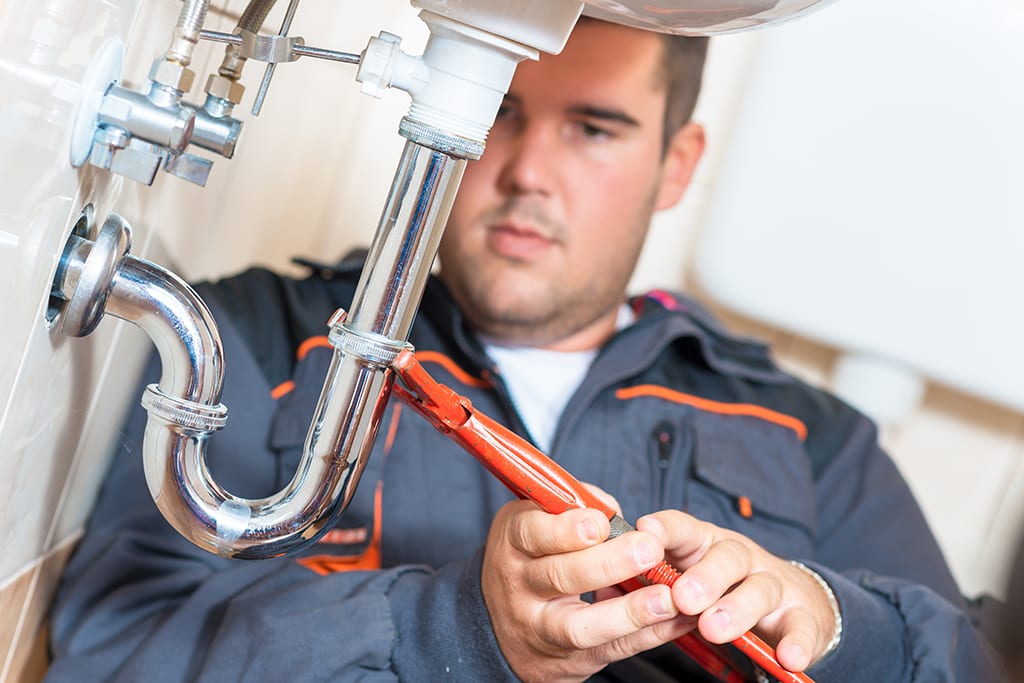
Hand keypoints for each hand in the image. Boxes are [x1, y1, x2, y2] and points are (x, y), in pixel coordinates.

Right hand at [481, 487, 695, 682]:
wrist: (501, 625)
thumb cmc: (529, 558)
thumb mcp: (535, 520)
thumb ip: (574, 507)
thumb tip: (612, 511)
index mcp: (513, 544)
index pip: (532, 535)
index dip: (566, 530)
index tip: (600, 523)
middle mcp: (520, 588)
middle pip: (560, 577)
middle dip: (607, 563)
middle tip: (648, 549)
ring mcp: (542, 628)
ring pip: (582, 626)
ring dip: (629, 612)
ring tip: (666, 596)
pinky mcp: (569, 659)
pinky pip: (612, 649)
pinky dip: (647, 635)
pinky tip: (675, 619)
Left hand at [636, 511, 837, 671]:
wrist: (791, 604)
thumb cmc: (721, 589)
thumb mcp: (688, 577)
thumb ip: (653, 582)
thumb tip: (604, 586)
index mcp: (705, 544)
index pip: (685, 527)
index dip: (666, 527)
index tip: (645, 530)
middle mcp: (741, 556)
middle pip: (726, 556)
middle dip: (704, 576)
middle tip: (683, 598)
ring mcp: (773, 583)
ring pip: (759, 588)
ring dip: (737, 608)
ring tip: (713, 628)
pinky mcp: (801, 615)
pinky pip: (800, 627)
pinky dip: (795, 642)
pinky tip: (787, 659)